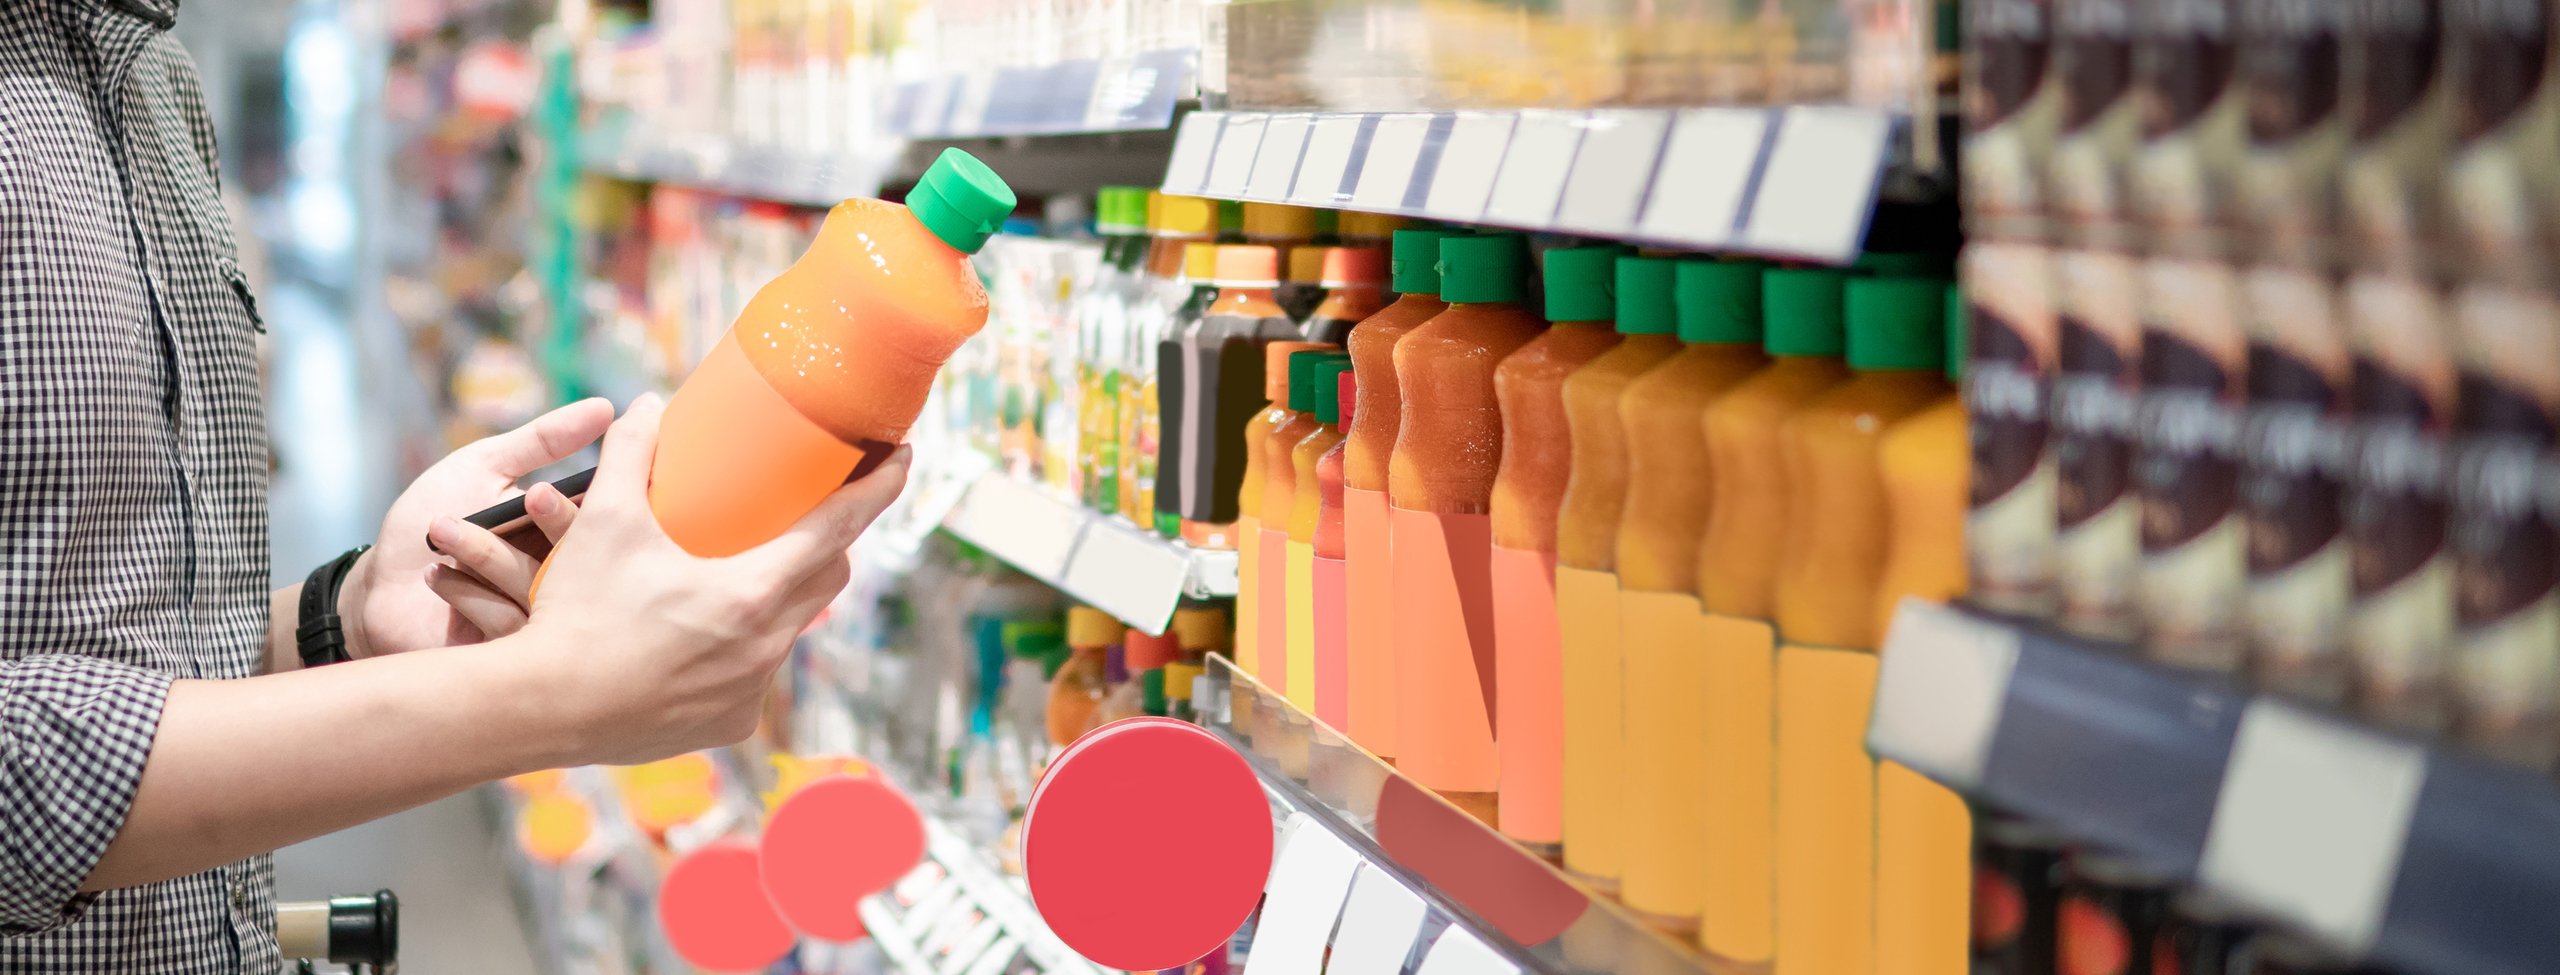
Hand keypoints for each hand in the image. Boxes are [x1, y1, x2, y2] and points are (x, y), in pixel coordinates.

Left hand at [340, 398, 614, 657]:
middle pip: (588, 555)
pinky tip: (435, 574)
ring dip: (489, 555)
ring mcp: (542, 616)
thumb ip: (543, 440)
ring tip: (442, 530)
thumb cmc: (430, 518)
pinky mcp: (513, 650)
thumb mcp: (484, 466)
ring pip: (545, 589)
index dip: (599, 501)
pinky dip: (469, 596)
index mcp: (566, 529)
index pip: (606, 517)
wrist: (380, 585)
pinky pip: (511, 625)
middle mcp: (565, 575)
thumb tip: (606, 406)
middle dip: (556, 524)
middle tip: (526, 500)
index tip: (554, 487)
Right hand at [517, 394, 909, 765]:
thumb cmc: (578, 613)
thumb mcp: (604, 523)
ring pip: (790, 629)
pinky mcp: (731, 725)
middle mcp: (767, 645)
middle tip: (814, 512)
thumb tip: (646, 407)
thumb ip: (631, 457)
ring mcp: (753, 691)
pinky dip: (744, 649)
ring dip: (781, 597)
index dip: (878, 487)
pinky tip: (712, 636)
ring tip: (748, 571)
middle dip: (829, 541)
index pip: (839, 527)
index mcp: (752, 592)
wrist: (541, 709)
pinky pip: (756, 676)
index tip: (904, 457)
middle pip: (826, 578)